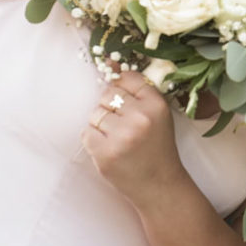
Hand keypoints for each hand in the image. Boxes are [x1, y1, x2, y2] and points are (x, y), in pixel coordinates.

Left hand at [81, 70, 183, 207]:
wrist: (159, 184)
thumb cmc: (157, 146)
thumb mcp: (158, 115)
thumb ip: (138, 91)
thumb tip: (109, 61)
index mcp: (156, 104)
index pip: (128, 78)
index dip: (123, 89)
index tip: (126, 101)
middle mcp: (140, 117)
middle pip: (108, 94)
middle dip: (111, 108)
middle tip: (124, 125)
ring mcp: (121, 136)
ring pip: (95, 114)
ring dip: (102, 125)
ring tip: (118, 139)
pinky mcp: (105, 153)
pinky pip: (87, 133)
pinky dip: (94, 140)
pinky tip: (109, 149)